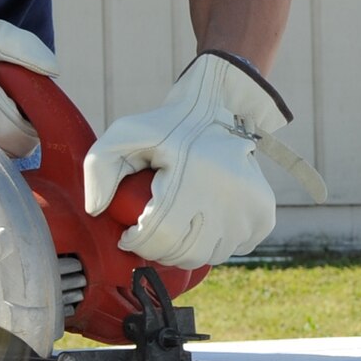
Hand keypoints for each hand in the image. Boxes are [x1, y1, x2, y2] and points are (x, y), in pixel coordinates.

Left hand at [84, 51, 320, 268]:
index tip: (128, 234)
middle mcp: (224, 196)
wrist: (220, 105)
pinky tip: (207, 225)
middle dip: (159, 251)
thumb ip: (98, 168)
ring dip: (189, 251)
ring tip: (178, 228)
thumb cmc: (168, 124)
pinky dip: (220, 245)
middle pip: (185, 253)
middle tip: (150, 235)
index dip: (136, 243)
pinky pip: (237, 248)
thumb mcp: (126, 133)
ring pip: (211, 255)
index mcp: (189, 177)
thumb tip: (96, 210)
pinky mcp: (264, 213)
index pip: (159, 236)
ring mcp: (248, 208)